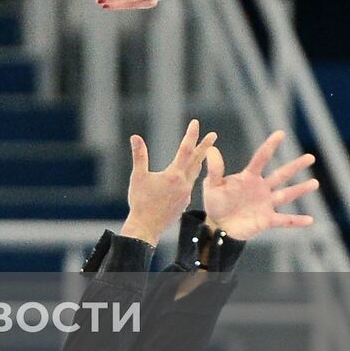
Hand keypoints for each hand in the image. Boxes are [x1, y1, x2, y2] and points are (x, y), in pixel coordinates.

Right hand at [121, 119, 214, 242]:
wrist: (147, 227)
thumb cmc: (140, 201)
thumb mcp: (137, 176)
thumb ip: (139, 155)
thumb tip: (135, 137)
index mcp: (174, 175)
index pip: (185, 150)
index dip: (191, 135)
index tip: (196, 123)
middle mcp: (184, 183)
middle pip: (197, 160)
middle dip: (204, 147)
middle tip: (213, 135)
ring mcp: (186, 194)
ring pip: (193, 174)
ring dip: (197, 162)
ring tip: (200, 155)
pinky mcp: (183, 203)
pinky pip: (188, 186)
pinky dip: (187, 178)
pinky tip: (182, 180)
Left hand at [202, 130, 318, 240]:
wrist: (218, 225)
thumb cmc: (215, 202)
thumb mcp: (212, 185)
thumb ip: (214, 169)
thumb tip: (212, 149)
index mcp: (249, 177)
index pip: (262, 158)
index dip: (270, 146)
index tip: (280, 133)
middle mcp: (261, 188)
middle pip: (281, 175)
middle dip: (295, 166)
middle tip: (310, 157)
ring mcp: (266, 204)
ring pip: (287, 195)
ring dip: (301, 189)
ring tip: (315, 182)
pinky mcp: (267, 220)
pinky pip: (285, 220)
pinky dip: (297, 220)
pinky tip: (310, 220)